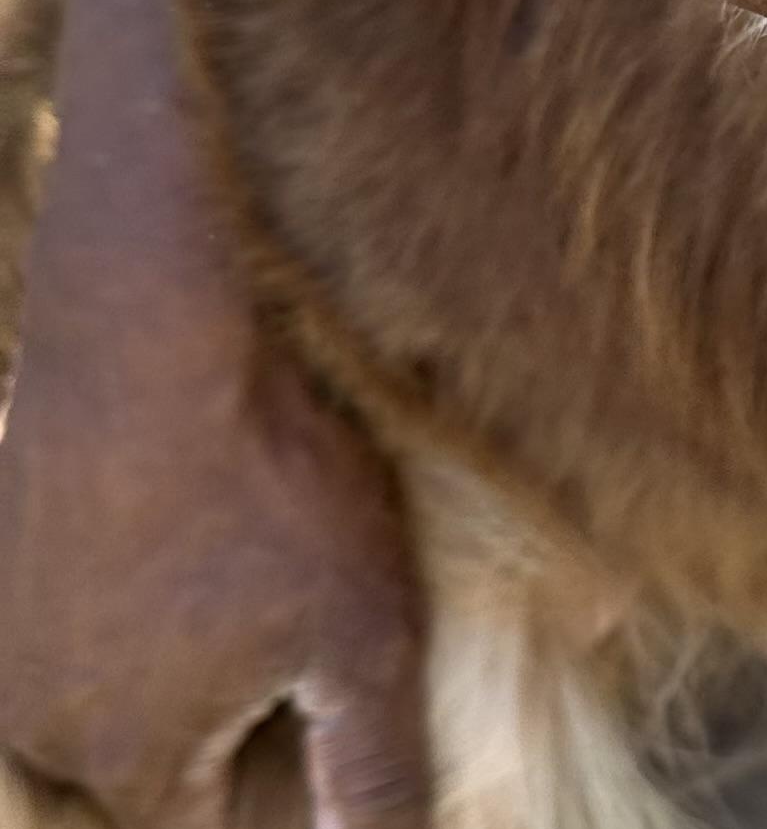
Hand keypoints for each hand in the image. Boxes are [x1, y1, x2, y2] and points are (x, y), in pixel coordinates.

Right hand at [0, 231, 428, 828]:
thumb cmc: (262, 485)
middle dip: (216, 725)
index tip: (306, 715)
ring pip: (99, 682)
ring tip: (234, 570)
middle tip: (280, 628)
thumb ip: (372, 764)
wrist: (145, 341)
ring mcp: (4, 635)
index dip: (272, 795)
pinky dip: (121, 582)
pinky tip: (174, 525)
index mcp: (130, 761)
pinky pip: (66, 600)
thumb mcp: (361, 630)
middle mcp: (41, 723)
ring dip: (165, 648)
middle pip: (146, 764)